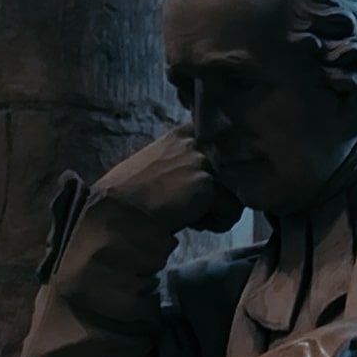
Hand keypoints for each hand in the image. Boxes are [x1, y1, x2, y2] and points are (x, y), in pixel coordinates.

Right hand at [86, 120, 240, 233]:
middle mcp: (197, 141)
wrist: (120, 209)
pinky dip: (217, 223)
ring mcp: (203, 160)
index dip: (221, 172)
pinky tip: (194, 222)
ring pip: (236, 192)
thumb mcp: (160, 162)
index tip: (205, 186)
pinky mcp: (206, 183)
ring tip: (195, 214)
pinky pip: (232, 211)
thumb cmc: (134, 193)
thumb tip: (213, 175)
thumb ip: (186, 159)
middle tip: (195, 205)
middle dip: (221, 193)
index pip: (226, 146)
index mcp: (185, 133)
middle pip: (235, 172)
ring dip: (220, 209)